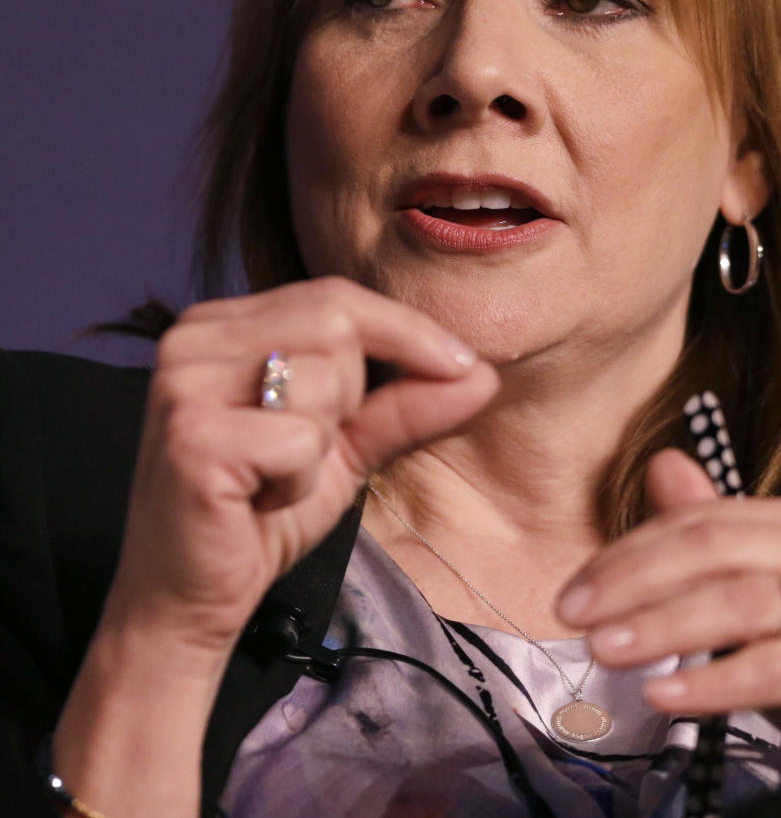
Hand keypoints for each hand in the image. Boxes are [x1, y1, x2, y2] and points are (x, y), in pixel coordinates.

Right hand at [104, 277, 497, 654]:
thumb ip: (406, 404)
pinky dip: (300, 480)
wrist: (188, 600)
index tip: (463, 364)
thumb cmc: (261, 514)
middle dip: (354, 393)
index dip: (407, 329)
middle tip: (315, 448)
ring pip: (325, 377)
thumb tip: (481, 372)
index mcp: (221, 323)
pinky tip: (260, 498)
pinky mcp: (191, 437)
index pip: (336, 296)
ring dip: (324, 444)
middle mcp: (193, 338)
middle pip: (336, 322)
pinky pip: (300, 439)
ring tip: (277, 475)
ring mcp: (184, 383)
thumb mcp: (346, 447)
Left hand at [556, 449, 780, 816]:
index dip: (631, 549)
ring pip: (739, 603)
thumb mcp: (768, 595)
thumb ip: (714, 534)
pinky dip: (710, 682)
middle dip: (632, 579)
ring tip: (604, 649)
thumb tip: (661, 464)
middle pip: (715, 549)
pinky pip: (772, 669)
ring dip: (660, 627)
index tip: (576, 585)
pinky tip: (664, 695)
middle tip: (573, 612)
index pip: (703, 520)